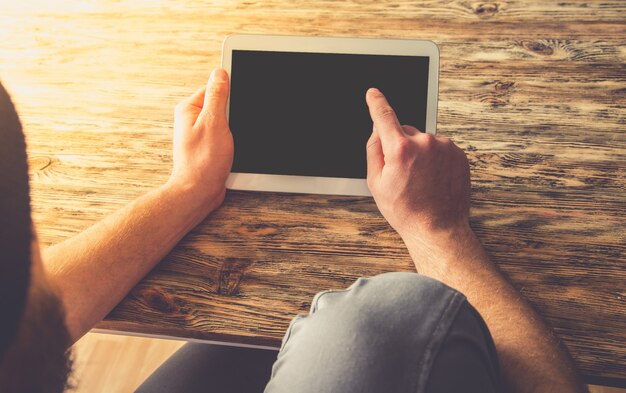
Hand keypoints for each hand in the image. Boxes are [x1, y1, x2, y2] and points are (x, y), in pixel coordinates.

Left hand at [168, 69, 233, 211]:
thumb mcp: (214, 122)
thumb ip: (217, 96)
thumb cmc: (203, 162)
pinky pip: (226, 136)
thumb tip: (220, 73)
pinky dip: (232, 141)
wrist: (199, 192)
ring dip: (233, 131)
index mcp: (189, 108)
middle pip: (221, 105)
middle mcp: (192, 119)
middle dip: (232, 116)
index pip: (214, 88)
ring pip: (226, 122)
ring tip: (227, 145)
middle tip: (229, 131)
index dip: (229, 96)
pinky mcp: (208, 146)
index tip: (234, 107)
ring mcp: (200, 133)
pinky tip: (229, 152)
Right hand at [365, 88, 470, 245]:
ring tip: (420, 180)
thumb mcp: (376, 183)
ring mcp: (445, 147)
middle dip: (400, 146)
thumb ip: (374, 150)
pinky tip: (432, 179)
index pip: (384, 117)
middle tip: (402, 173)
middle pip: (404, 131)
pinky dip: (435, 159)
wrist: (438, 228)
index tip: (373, 94)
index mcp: (400, 149)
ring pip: (423, 141)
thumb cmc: (405, 210)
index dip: (376, 103)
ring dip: (419, 154)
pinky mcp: (458, 154)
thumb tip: (378, 131)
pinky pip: (440, 148)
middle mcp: (425, 143)